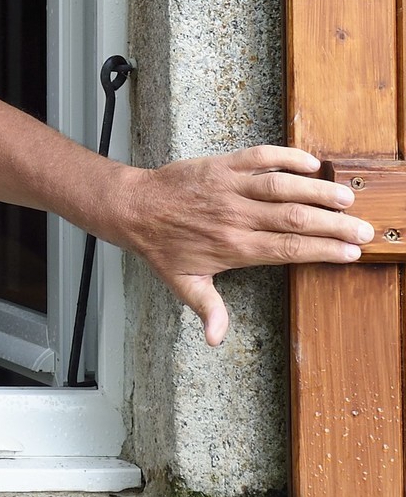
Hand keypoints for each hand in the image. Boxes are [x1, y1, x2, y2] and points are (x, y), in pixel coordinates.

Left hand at [116, 145, 374, 344]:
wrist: (133, 208)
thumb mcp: (184, 284)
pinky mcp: (221, 165)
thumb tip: (217, 340)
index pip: (289, 249)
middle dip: (334, 224)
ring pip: (282, 186)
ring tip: (346, 197)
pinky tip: (311, 163)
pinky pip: (258, 156)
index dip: (324, 250)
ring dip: (317, 191)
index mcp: (235, 247)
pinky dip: (286, 157)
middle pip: (294, 219)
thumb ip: (208, 309)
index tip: (352, 251)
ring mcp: (229, 188)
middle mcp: (236, 217)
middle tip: (363, 228)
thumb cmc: (162, 247)